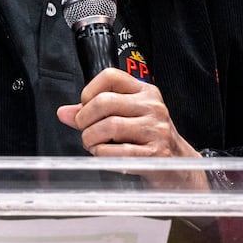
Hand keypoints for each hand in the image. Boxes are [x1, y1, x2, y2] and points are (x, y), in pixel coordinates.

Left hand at [58, 68, 199, 157]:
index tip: (85, 108)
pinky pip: (118, 152)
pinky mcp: (156, 153)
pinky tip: (104, 157)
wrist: (178, 167)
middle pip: (104, 102)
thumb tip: (64, 112)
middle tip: (85, 131)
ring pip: (108, 126)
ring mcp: (156, 129)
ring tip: (93, 146)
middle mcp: (152, 106)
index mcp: (144, 91)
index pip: (110, 76)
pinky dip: (102, 156)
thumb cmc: (148, 140)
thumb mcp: (126, 118)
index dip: (89, 91)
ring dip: (91, 139)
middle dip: (84, 120)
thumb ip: (93, 113)